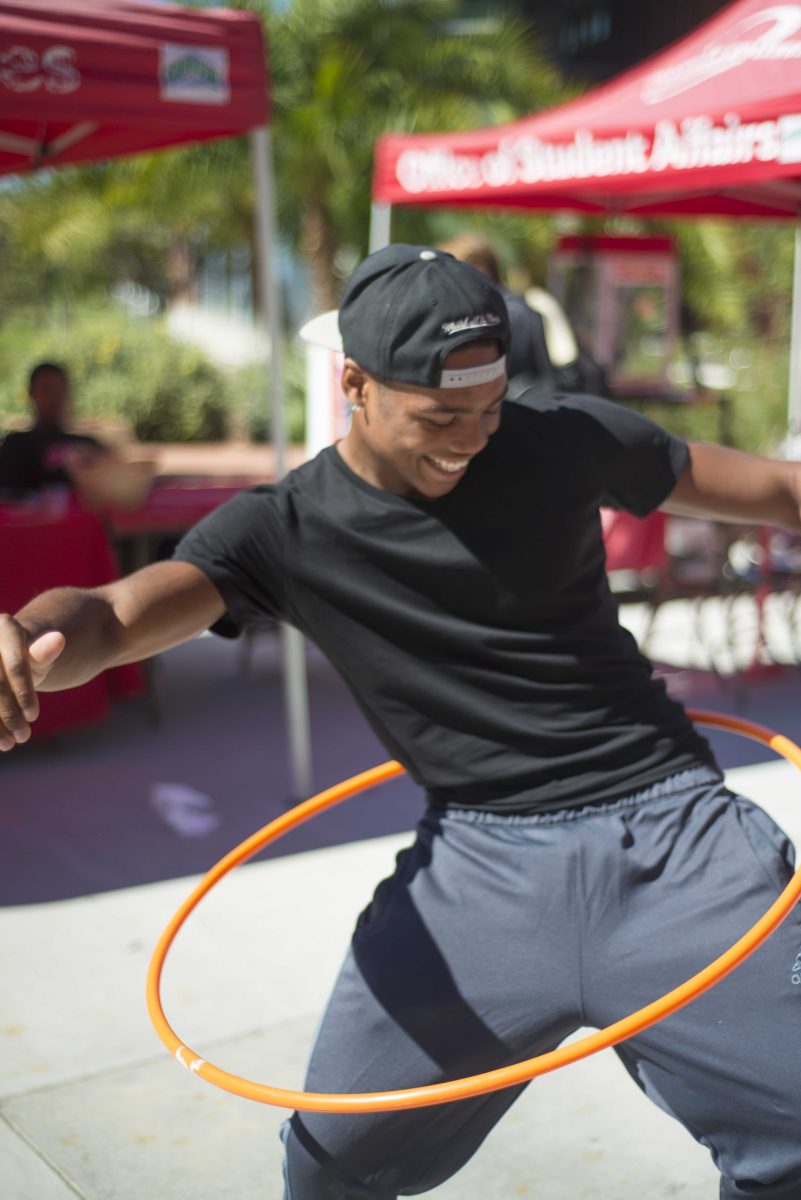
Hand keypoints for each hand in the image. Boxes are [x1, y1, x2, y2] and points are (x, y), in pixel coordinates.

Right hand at [0, 620, 64, 750]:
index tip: (35, 716)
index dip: (24, 693)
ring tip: (8, 744)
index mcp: (5, 627)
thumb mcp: (43, 656)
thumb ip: (45, 651)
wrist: (12, 658)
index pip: (16, 666)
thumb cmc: (33, 657)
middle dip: (9, 713)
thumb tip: (59, 639)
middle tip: (24, 737)